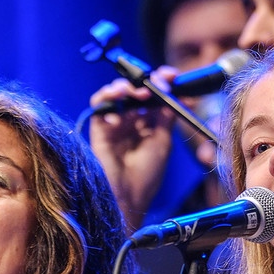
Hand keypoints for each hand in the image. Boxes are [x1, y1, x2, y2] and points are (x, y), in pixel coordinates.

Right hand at [88, 69, 179, 230]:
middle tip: (154, 82)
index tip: (171, 76)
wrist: (127, 197)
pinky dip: (107, 101)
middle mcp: (131, 122)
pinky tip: (118, 112)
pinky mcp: (99, 129)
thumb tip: (174, 93)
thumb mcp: (163, 142)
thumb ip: (166, 117)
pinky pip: (99, 106)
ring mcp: (115, 125)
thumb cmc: (147, 175)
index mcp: (149, 126)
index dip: (161, 83)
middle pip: (135, 91)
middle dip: (145, 82)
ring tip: (136, 93)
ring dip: (125, 88)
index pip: (154, 97)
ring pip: (116, 94)